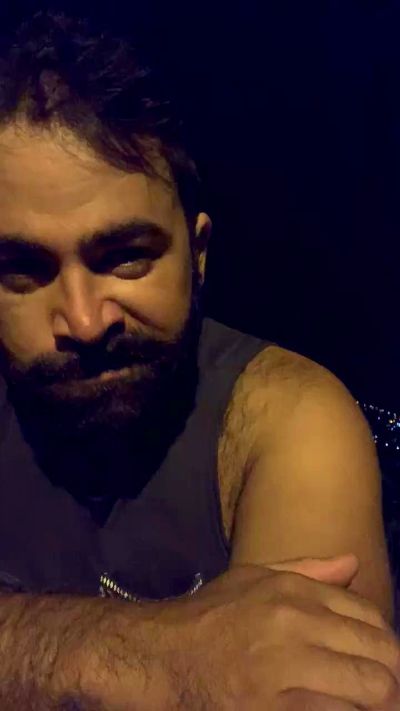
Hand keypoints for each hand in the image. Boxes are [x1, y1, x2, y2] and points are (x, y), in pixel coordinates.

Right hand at [163, 553, 399, 709]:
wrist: (163, 656)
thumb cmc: (210, 616)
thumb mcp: (253, 578)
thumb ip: (307, 570)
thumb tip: (352, 563)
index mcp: (294, 591)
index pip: (370, 615)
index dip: (384, 643)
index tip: (380, 661)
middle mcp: (296, 624)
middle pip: (380, 653)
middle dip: (390, 676)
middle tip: (384, 691)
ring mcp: (287, 669)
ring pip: (369, 689)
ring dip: (374, 702)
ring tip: (367, 705)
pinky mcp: (275, 710)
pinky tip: (337, 710)